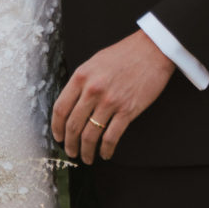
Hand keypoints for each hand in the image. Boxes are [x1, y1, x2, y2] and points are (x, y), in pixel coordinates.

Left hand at [52, 30, 175, 162]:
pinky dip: (106, 149)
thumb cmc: (125, 54)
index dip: (56, 127)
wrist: (152, 50)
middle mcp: (92, 90)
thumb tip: (72, 103)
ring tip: (86, 158)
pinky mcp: (127, 110)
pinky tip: (105, 153)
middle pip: (73, 125)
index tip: (58, 137)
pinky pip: (111, 137)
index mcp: (81, 77)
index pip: (60, 108)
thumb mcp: (95, 62)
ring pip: (90, 135)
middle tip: (71, 152)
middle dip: (70, 144)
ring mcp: (110, 101)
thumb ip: (82, 81)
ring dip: (86, 151)